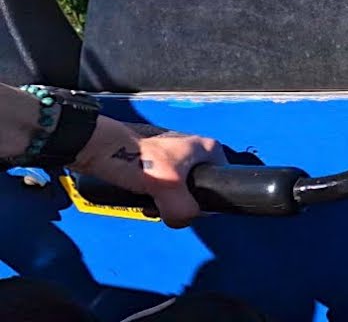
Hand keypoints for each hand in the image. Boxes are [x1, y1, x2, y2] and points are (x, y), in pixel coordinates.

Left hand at [69, 117, 225, 226]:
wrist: (101, 151)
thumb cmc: (134, 158)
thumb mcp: (170, 189)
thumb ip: (185, 211)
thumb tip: (184, 220)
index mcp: (209, 149)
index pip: (223, 184)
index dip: (206, 202)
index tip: (188, 205)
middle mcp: (195, 151)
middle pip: (199, 191)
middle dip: (180, 204)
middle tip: (164, 204)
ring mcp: (175, 158)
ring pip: (179, 193)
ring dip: (164, 203)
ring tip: (149, 201)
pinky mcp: (157, 164)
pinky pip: (163, 190)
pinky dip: (154, 198)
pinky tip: (142, 199)